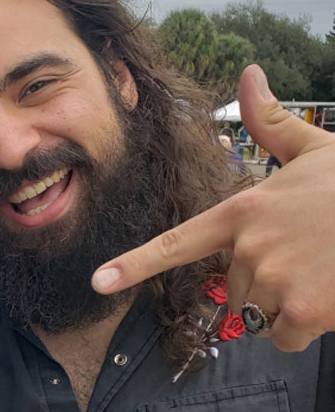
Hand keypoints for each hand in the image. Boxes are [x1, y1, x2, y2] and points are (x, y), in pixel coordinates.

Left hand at [92, 65, 334, 350]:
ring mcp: (272, 280)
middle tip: (306, 257)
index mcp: (244, 210)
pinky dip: (302, 328)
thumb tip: (249, 74)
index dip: (135, 264)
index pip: (179, 242)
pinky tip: (327, 299)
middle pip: (231, 289)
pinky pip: (281, 337)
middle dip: (262, 282)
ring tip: (320, 273)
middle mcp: (249, 247)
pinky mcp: (298, 312)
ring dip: (283, 305)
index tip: (99, 280)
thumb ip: (272, 125)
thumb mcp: (314, 149)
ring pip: (255, 314)